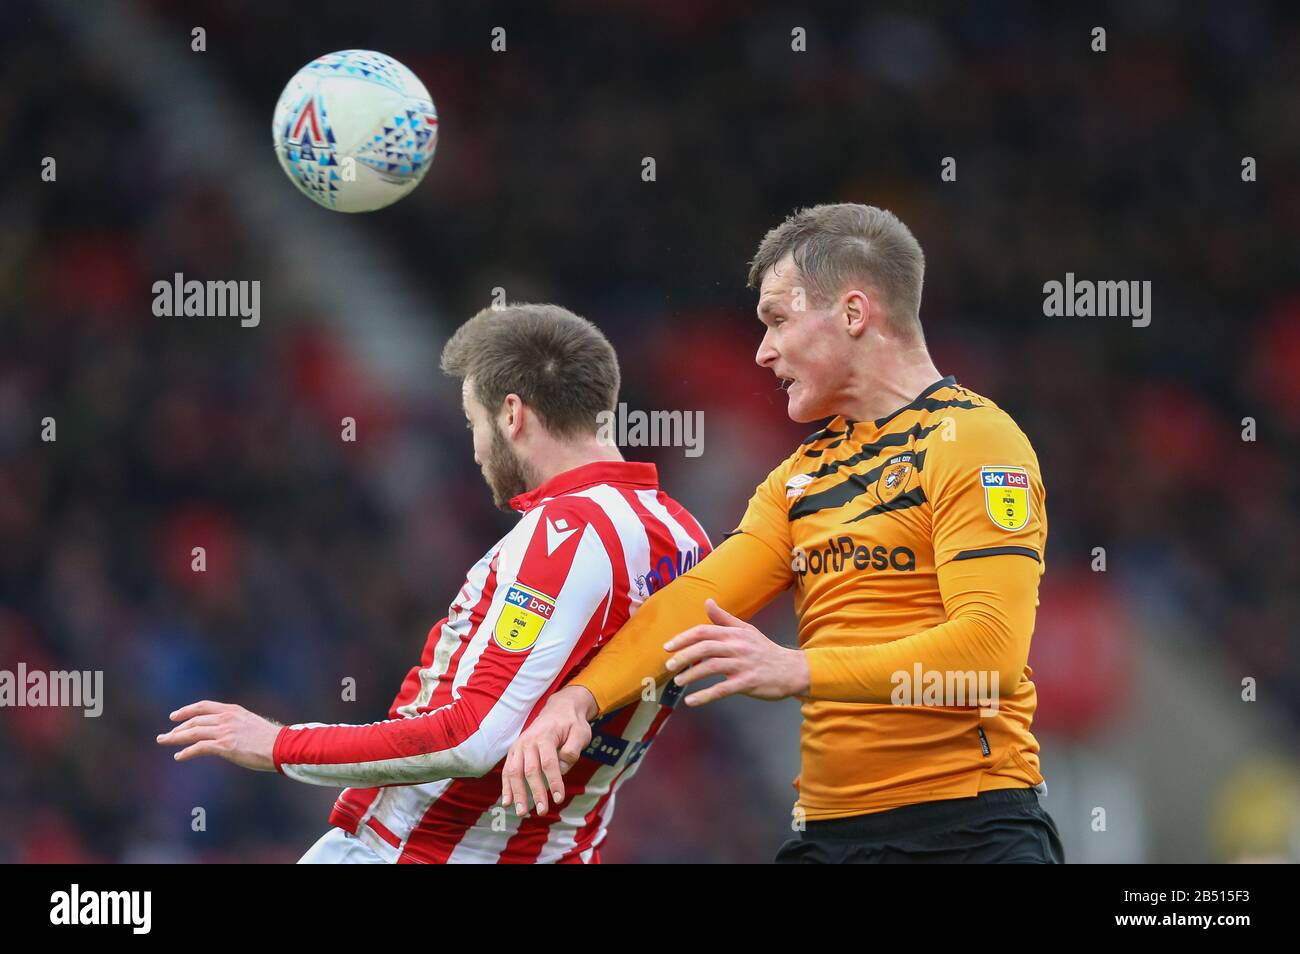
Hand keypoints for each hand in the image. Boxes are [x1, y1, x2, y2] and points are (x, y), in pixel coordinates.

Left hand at [156, 700, 280, 771]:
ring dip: (175, 738)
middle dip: (177, 728)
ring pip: (193, 732)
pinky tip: (179, 756)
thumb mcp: (251, 723)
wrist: (281, 747)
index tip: (174, 716)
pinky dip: (186, 752)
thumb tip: (226, 733)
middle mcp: (226, 718)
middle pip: (194, 721)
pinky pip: (199, 747)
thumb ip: (236, 724)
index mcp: (233, 710)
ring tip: (164, 742)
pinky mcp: (225, 746)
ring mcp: (225, 731)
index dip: (186, 710)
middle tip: (165, 736)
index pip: (203, 706)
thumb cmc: (270, 739)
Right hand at [500, 685, 595, 816]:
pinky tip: (507, 802)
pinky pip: (507, 771)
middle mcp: (528, 741)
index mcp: (545, 735)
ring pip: (514, 772)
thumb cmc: (572, 723)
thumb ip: (572, 750)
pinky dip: (506, 787)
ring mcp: (519, 746)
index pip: (549, 763)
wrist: (558, 709)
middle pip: (530, 770)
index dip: (554, 782)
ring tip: (522, 812)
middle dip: (535, 792)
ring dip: (517, 793)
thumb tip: (561, 769)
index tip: (559, 799)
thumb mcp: (581, 733)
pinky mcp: (514, 751)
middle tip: (543, 811)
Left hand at [665, 598, 809, 705]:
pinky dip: (705, 696)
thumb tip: (707, 601)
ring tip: (678, 682)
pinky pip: (722, 689)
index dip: (683, 638)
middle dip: (683, 656)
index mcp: (734, 633)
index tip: (667, 647)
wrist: (792, 670)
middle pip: (705, 647)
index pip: (704, 631)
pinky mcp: (748, 683)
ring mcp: (743, 665)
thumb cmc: (765, 650)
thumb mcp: (746, 630)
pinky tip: (692, 701)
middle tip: (668, 667)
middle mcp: (737, 646)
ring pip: (711, 667)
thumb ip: (724, 619)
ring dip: (691, 675)